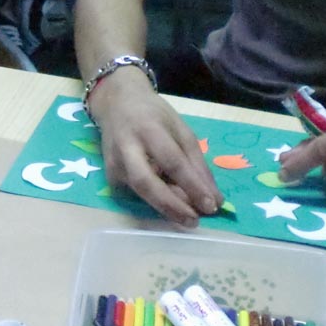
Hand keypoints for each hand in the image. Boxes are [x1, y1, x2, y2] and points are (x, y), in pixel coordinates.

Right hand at [88, 69, 222, 225]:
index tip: (212, 206)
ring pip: (142, 193)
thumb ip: (197, 163)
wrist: (116, 105)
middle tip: (195, 221)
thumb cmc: (153, 116)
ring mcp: (114, 165)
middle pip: (147, 183)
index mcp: (148, 129)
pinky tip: (171, 202)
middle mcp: (126, 148)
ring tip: (189, 216)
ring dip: (168, 207)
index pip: (172, 162)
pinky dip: (158, 201)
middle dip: (173, 206)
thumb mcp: (180, 129)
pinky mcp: (110, 178)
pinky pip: (138, 194)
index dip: (192, 186)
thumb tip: (214, 199)